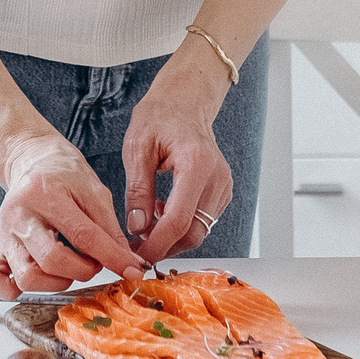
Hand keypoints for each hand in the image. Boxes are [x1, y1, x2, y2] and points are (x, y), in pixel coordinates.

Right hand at [0, 131, 143, 300]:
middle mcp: (18, 215)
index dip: (111, 257)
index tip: (131, 270)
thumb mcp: (95, 192)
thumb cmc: (64, 174)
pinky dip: (13, 290)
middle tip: (95, 263)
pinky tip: (39, 280)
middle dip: (83, 270)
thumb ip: (110, 230)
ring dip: (57, 282)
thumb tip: (128, 264)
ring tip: (72, 268)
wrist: (33, 161)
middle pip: (51, 261)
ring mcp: (5, 233)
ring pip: (27, 277)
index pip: (82, 236)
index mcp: (43, 194)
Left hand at [122, 54, 233, 264]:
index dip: (158, 243)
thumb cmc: (159, 118)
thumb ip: (138, 190)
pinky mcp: (222, 192)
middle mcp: (217, 178)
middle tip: (136, 247)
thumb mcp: (137, 149)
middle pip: (194, 232)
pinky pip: (202, 220)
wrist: (184, 103)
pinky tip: (160, 210)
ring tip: (144, 223)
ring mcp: (223, 186)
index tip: (137, 255)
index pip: (179, 219)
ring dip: (171, 236)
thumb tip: (136, 227)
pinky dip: (181, 225)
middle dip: (164, 246)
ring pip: (199, 230)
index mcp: (196, 164)